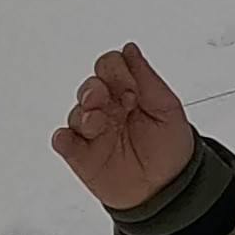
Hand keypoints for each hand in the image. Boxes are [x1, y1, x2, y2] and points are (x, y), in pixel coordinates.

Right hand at [52, 43, 199, 210]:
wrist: (171, 186)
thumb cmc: (170, 146)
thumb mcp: (168, 108)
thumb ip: (147, 78)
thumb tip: (130, 48)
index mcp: (127, 93)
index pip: (109, 67)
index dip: (118, 72)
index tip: (133, 89)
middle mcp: (107, 109)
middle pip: (89, 86)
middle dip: (95, 88)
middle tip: (110, 100)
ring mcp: (92, 131)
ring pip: (75, 112)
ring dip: (85, 113)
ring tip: (100, 123)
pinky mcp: (81, 154)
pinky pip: (63, 142)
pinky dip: (63, 138)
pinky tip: (71, 137)